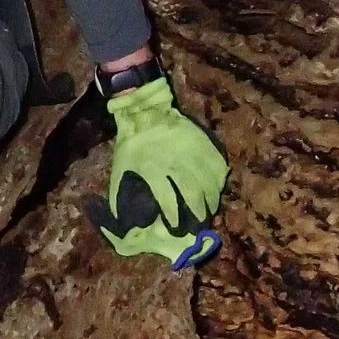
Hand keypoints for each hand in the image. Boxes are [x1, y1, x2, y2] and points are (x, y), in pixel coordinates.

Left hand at [86, 76, 227, 267]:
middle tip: (200, 223)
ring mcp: (191, 151)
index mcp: (152, 169)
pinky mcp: (203, 142)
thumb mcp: (119, 169)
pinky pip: (218, 165)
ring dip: (211, 199)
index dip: (173, 216)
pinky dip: (220, 179)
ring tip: (210, 209)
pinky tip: (218, 188)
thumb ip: (118, 197)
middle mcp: (174, 162)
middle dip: (198, 212)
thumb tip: (122, 221)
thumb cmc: (132, 145)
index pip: (167, 198)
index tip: (176, 226)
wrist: (145, 111)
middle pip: (193, 192)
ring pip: (209, 181)